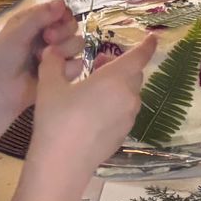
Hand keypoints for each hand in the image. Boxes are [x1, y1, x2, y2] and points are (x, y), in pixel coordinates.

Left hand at [0, 0, 81, 122]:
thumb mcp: (15, 33)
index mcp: (34, 23)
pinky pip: (78, 65)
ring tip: (43, 59)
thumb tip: (61, 1)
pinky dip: (66, 68)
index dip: (62, 14)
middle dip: (63, 32)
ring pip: (77, 44)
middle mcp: (48, 37)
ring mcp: (56, 55)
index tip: (55, 20)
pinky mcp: (62, 73)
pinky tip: (52, 72)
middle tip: (48, 39)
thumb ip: (39, 17)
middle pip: (72, 25)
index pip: (60, 11)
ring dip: (63, 49)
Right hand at [25, 33, 158, 173]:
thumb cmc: (57, 119)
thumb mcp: (49, 86)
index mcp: (116, 79)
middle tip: (97, 65)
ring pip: (129, 94)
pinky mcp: (124, 134)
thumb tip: (52, 50)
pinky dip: (115, 104)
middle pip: (133, 74)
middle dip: (119, 65)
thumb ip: (53, 63)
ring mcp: (129, 118)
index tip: (151, 38)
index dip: (146, 46)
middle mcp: (129, 97)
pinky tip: (93, 111)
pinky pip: (124, 111)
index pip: (139, 56)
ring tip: (92, 87)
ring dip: (117, 85)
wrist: (63, 163)